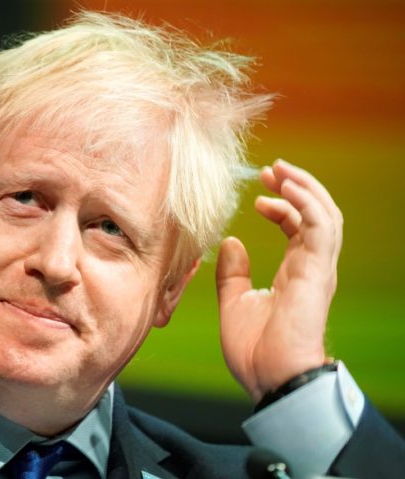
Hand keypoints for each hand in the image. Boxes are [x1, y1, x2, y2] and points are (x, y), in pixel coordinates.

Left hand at [215, 159, 342, 401]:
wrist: (268, 379)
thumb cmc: (255, 350)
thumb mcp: (235, 303)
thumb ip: (234, 273)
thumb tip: (230, 243)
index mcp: (293, 273)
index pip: (297, 228)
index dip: (282, 206)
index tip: (259, 196)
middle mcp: (309, 267)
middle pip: (314, 214)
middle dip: (295, 188)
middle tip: (270, 171)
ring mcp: (316, 268)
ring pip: (324, 215)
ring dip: (303, 187)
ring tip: (279, 170)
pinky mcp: (316, 271)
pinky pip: (321, 227)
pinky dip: (307, 202)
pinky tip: (287, 187)